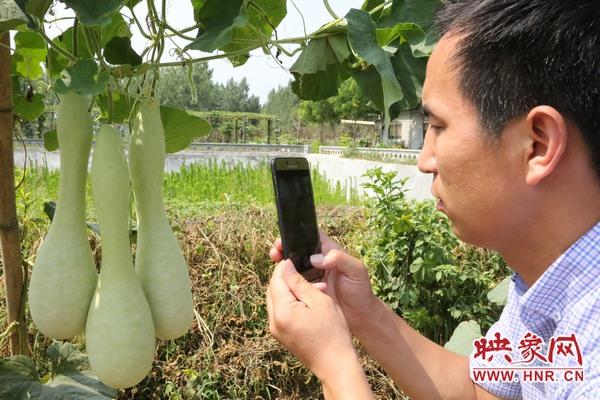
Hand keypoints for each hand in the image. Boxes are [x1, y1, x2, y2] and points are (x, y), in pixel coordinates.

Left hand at [266, 259, 358, 382]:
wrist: (335, 364)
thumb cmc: (333, 333)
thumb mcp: (319, 301)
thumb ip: (300, 282)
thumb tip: (286, 267)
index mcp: (282, 312)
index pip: (276, 280)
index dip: (285, 267)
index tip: (296, 258)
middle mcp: (273, 321)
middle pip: (273, 290)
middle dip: (286, 278)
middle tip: (306, 273)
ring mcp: (276, 330)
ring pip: (276, 300)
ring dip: (290, 291)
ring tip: (312, 288)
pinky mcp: (281, 335)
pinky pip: (280, 312)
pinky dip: (291, 303)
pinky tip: (308, 302)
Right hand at [269, 231, 378, 333]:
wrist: (360, 316)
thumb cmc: (361, 290)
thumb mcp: (356, 270)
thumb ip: (339, 259)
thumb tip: (316, 258)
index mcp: (329, 251)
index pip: (310, 237)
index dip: (297, 236)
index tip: (285, 240)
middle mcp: (318, 262)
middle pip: (297, 250)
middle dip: (284, 249)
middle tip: (275, 253)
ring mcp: (311, 276)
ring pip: (293, 267)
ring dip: (283, 267)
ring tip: (276, 268)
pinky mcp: (307, 290)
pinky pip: (294, 284)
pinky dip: (287, 283)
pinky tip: (284, 284)